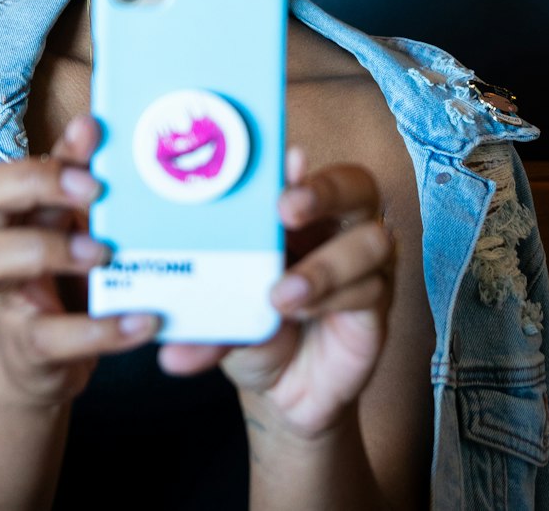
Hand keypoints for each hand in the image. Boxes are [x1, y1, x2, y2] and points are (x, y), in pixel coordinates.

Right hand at [0, 116, 160, 408]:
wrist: (47, 363)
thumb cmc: (63, 273)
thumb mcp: (71, 222)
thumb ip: (79, 175)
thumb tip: (92, 123)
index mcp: (8, 212)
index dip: (37, 157)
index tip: (91, 139)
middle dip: (34, 182)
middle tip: (94, 189)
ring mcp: (5, 295)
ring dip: (49, 249)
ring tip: (105, 253)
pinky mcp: (29, 346)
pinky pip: (49, 337)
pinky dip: (99, 330)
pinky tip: (143, 319)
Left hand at [159, 150, 394, 439]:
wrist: (282, 388)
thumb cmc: (252, 328)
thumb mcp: (225, 319)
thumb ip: (207, 323)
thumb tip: (171, 351)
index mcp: (294, 210)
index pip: (304, 169)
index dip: (296, 162)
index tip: (285, 160)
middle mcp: (335, 224)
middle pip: (356, 184)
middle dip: (324, 190)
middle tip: (285, 209)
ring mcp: (362, 261)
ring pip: (371, 240)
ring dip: (325, 266)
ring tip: (282, 295)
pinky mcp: (376, 302)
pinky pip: (369, 289)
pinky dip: (332, 299)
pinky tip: (303, 313)